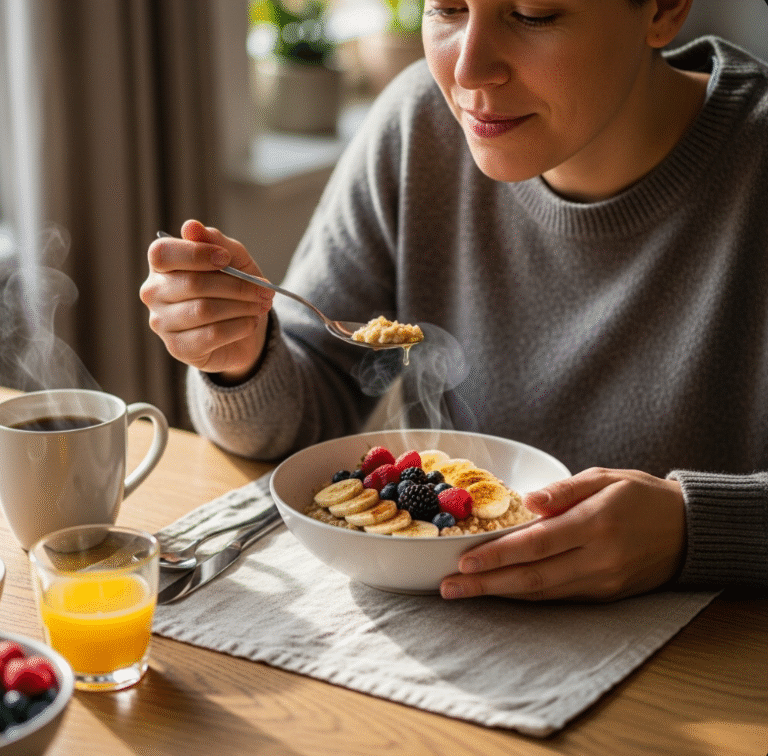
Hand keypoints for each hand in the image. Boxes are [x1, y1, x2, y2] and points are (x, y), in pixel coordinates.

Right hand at [140, 220, 274, 382]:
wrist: (242, 332)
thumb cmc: (233, 289)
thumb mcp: (235, 260)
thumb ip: (217, 242)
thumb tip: (191, 227)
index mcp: (162, 266)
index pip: (163, 253)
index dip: (197, 254)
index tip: (226, 258)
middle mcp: (154, 293)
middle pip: (193, 284)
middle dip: (237, 285)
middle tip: (264, 289)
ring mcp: (162, 323)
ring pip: (204, 310)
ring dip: (242, 306)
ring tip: (261, 305)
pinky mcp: (179, 348)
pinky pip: (212, 334)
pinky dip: (240, 326)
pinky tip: (250, 323)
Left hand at [440, 467, 685, 601]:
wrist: (689, 530)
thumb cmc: (641, 495)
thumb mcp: (605, 478)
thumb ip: (565, 490)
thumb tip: (528, 501)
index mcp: (596, 524)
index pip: (536, 544)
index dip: (497, 555)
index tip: (464, 561)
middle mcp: (598, 559)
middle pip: (532, 578)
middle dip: (486, 585)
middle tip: (448, 588)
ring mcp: (602, 582)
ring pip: (542, 594)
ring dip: (500, 594)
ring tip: (464, 593)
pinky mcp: (605, 595)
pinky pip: (558, 597)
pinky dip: (526, 596)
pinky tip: (500, 591)